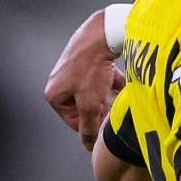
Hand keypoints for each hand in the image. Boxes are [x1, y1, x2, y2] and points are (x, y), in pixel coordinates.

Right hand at [45, 10, 121, 149]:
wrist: (102, 34)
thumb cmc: (91, 69)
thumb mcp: (90, 104)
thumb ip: (89, 127)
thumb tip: (88, 146)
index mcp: (54, 94)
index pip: (74, 121)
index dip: (93, 126)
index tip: (107, 127)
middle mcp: (60, 81)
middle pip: (85, 107)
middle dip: (102, 110)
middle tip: (116, 113)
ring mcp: (74, 69)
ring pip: (95, 92)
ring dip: (109, 98)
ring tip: (122, 101)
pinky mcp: (88, 60)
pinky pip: (100, 78)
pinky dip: (112, 83)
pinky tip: (125, 87)